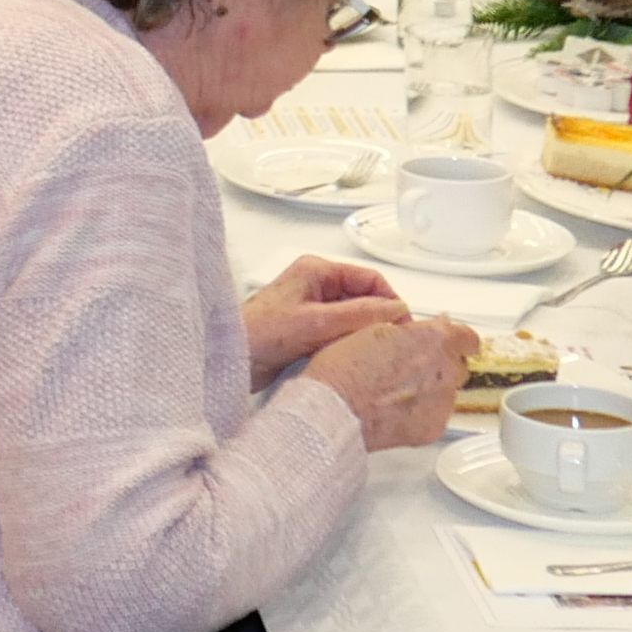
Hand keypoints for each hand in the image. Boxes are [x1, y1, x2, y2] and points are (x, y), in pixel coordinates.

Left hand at [243, 254, 410, 382]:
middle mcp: (315, 286)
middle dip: (379, 320)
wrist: (227, 358)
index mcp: (317, 271)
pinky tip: (357, 361)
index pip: (370, 279)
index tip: (405, 326)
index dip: (391, 301)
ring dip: (364, 334)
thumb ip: (358, 314)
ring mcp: (311, 309)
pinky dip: (350, 345)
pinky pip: (340, 334)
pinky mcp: (307, 331)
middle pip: (364, 299)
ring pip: (353, 319)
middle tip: (395, 344)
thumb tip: (396, 309)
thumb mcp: (316, 321)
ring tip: (378, 354)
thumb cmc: (258, 333)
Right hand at [308, 314, 483, 451]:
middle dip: (440, 363)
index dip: (454, 339)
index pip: (468, 338)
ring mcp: (443, 402)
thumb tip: (428, 327)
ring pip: (447, 391)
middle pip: (458, 365)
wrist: (335, 408)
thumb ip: (410, 329)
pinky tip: (396, 408)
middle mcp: (447, 370)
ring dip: (430, 388)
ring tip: (396, 389)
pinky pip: (436, 415)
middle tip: (408, 365)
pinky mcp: (434, 428)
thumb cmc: (346, 368)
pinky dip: (422, 412)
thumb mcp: (373, 328)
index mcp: (435, 340)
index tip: (444, 341)